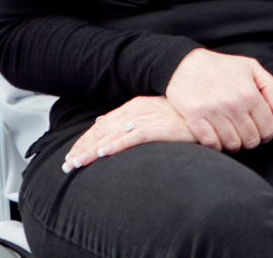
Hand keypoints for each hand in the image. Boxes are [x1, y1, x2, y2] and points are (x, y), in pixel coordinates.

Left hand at [62, 96, 193, 171]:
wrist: (205, 112)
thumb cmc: (181, 115)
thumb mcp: (152, 112)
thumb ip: (127, 118)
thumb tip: (102, 121)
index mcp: (134, 106)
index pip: (102, 125)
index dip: (85, 140)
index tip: (73, 155)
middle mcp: (136, 110)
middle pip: (102, 131)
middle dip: (82, 148)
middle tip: (67, 165)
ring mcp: (146, 118)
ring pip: (112, 135)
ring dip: (92, 150)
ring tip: (77, 163)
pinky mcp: (157, 127)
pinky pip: (132, 137)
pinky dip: (116, 145)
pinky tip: (104, 153)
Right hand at [164, 48, 272, 151]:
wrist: (185, 63)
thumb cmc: (221, 66)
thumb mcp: (251, 67)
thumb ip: (270, 87)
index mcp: (250, 94)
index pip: (267, 128)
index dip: (266, 135)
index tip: (261, 133)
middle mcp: (233, 104)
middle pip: (251, 139)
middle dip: (250, 140)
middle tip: (244, 134)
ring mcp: (213, 112)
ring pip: (232, 144)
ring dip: (234, 144)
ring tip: (231, 136)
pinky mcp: (194, 118)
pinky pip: (211, 143)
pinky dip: (216, 145)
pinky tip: (217, 138)